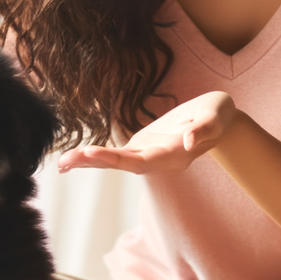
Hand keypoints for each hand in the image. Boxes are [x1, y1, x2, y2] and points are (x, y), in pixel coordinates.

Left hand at [57, 91, 238, 174]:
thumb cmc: (219, 114)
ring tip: (61, 164)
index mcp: (174, 155)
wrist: (219, 118)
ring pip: (116, 161)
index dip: (116, 159)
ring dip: (88, 162)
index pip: (141, 161)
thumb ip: (205, 129)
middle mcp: (158, 160)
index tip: (92, 153)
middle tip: (65, 162)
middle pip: (123, 165)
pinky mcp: (142, 145)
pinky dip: (94, 156)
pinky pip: (116, 153)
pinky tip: (72, 158)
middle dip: (94, 162)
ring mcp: (149, 154)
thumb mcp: (217, 117)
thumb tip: (190, 141)